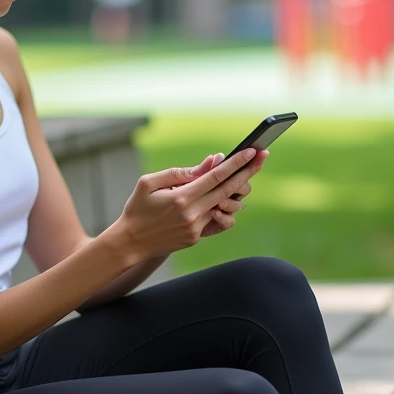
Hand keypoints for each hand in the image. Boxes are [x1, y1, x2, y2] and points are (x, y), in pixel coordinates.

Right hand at [113, 148, 269, 258]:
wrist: (130, 242)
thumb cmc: (137, 208)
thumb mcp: (149, 183)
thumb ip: (180, 172)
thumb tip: (209, 163)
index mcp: (182, 197)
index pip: (217, 176)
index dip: (236, 162)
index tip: (251, 151)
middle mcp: (193, 213)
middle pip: (229, 189)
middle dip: (248, 172)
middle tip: (263, 156)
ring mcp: (197, 228)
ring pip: (226, 206)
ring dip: (236, 191)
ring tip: (241, 177)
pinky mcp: (197, 237)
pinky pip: (218, 220)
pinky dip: (222, 208)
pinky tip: (222, 200)